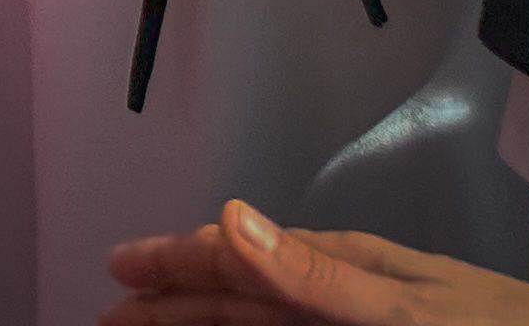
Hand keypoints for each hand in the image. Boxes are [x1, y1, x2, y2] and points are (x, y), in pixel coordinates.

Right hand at [103, 202, 528, 323]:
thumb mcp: (413, 313)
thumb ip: (319, 276)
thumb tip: (228, 213)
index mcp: (348, 270)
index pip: (237, 260)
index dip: (174, 267)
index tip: (116, 275)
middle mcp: (352, 292)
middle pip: (242, 292)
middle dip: (177, 298)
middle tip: (115, 308)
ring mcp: (374, 320)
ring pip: (270, 318)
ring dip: (215, 319)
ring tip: (166, 323)